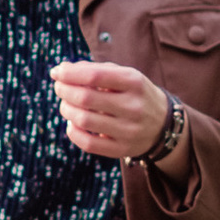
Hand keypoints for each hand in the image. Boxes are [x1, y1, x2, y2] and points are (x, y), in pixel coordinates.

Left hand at [51, 60, 169, 162]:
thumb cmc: (134, 94)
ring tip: (66, 104)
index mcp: (134, 82)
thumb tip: (61, 71)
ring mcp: (129, 130)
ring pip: (83, 120)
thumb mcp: (124, 75)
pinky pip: (88, 143)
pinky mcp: (122, 150)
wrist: (163, 124)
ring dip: (66, 109)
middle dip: (64, 90)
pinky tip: (73, 123)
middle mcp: (134, 106)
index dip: (69, 73)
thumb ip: (95, 69)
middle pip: (85, 98)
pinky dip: (73, 132)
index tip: (56, 72)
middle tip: (59, 88)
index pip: (95, 75)